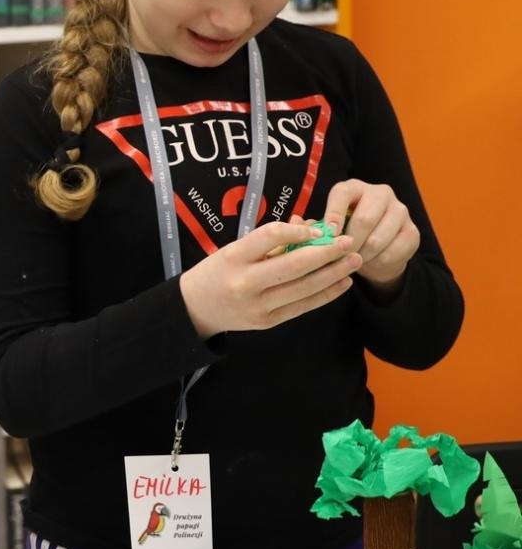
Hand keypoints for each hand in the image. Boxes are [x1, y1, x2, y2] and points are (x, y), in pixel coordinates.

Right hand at [179, 219, 360, 337]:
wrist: (195, 309)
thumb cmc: (216, 272)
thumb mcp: (234, 250)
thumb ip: (269, 241)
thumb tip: (309, 227)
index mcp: (233, 257)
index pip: (269, 236)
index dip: (298, 231)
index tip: (318, 229)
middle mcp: (246, 282)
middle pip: (294, 265)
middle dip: (327, 253)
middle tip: (350, 242)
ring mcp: (258, 305)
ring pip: (304, 288)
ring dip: (334, 273)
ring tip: (354, 260)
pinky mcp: (268, 322)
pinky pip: (303, 306)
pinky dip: (326, 294)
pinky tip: (342, 282)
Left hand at [322, 179, 418, 292]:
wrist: (377, 251)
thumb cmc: (345, 234)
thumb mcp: (328, 228)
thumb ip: (314, 225)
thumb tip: (296, 222)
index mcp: (354, 188)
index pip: (342, 194)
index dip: (333, 214)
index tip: (329, 234)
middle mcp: (380, 193)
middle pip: (364, 218)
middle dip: (349, 242)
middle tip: (339, 256)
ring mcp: (400, 210)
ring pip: (379, 238)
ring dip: (363, 255)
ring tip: (352, 261)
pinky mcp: (413, 230)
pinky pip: (394, 250)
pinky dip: (379, 261)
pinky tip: (370, 262)